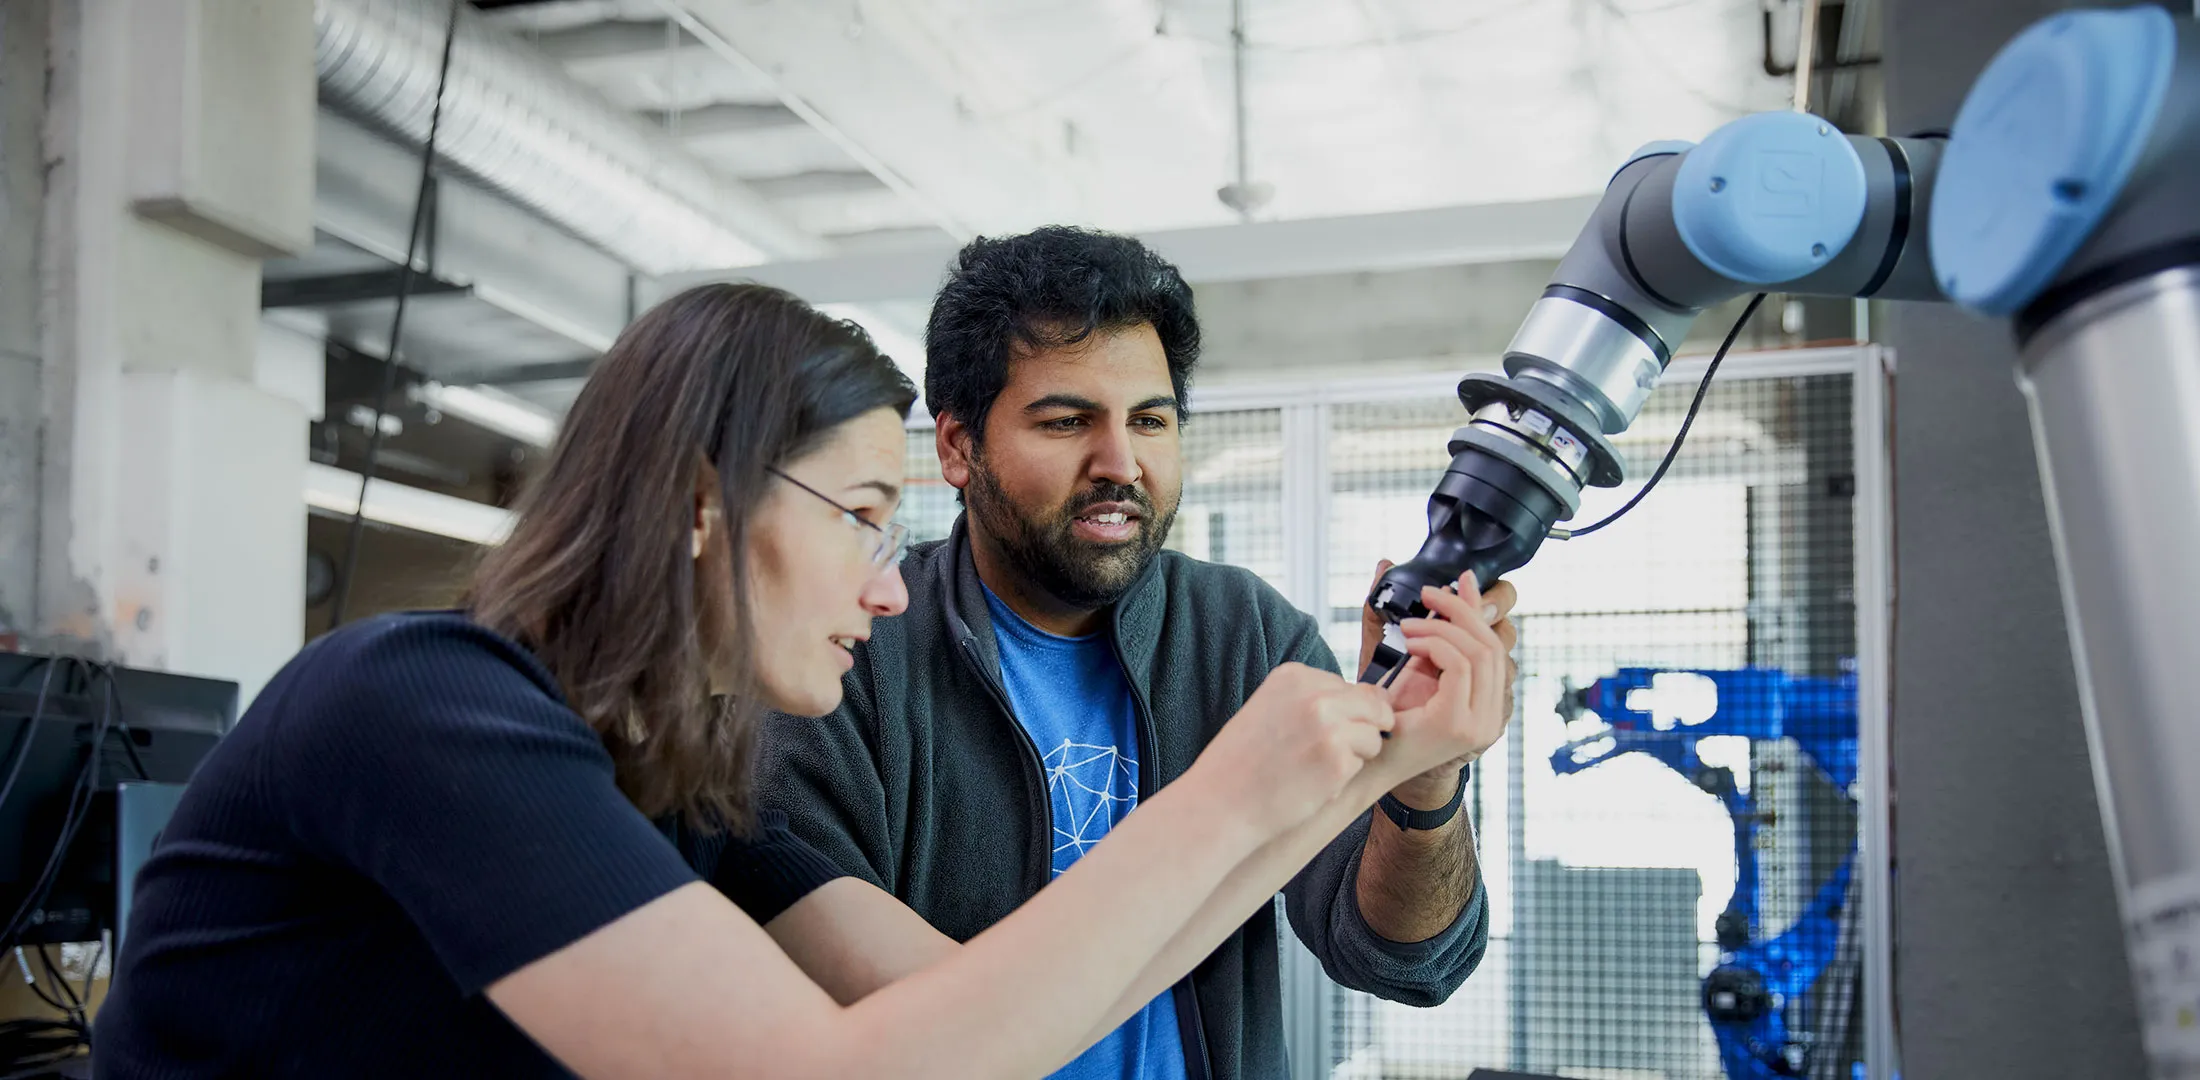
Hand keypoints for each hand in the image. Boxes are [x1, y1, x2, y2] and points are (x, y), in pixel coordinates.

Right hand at [1191, 663, 1394, 832]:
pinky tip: (1312, 784)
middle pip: (1372, 706)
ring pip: (1374, 736)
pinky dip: (1343, 779)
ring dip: (1354, 756)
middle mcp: (1315, 694)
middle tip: (1323, 755)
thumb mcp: (1270, 708)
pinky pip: (1363, 764)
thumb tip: (1375, 698)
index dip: (1340, 715)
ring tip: (1315, 769)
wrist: (1220, 803)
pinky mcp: (1338, 760)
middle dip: (1358, 731)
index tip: (1310, 734)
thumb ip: (1313, 698)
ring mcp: (1329, 726)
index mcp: (1294, 676)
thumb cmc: (1243, 762)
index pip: (1348, 686)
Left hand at [1374, 573, 1517, 807]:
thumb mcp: (1421, 666)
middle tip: (1428, 595)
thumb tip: (1459, 581)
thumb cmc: (1391, 716)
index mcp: (1488, 699)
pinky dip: (1435, 644)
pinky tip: (1412, 645)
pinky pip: (1460, 665)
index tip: (1458, 581)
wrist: (1369, 764)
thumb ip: (1442, 630)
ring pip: (1480, 650)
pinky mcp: (1460, 724)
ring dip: (1442, 627)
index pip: (1499, 642)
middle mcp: (1493, 713)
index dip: (1482, 608)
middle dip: (1461, 610)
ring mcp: (1482, 723)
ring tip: (1409, 627)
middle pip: (1494, 643)